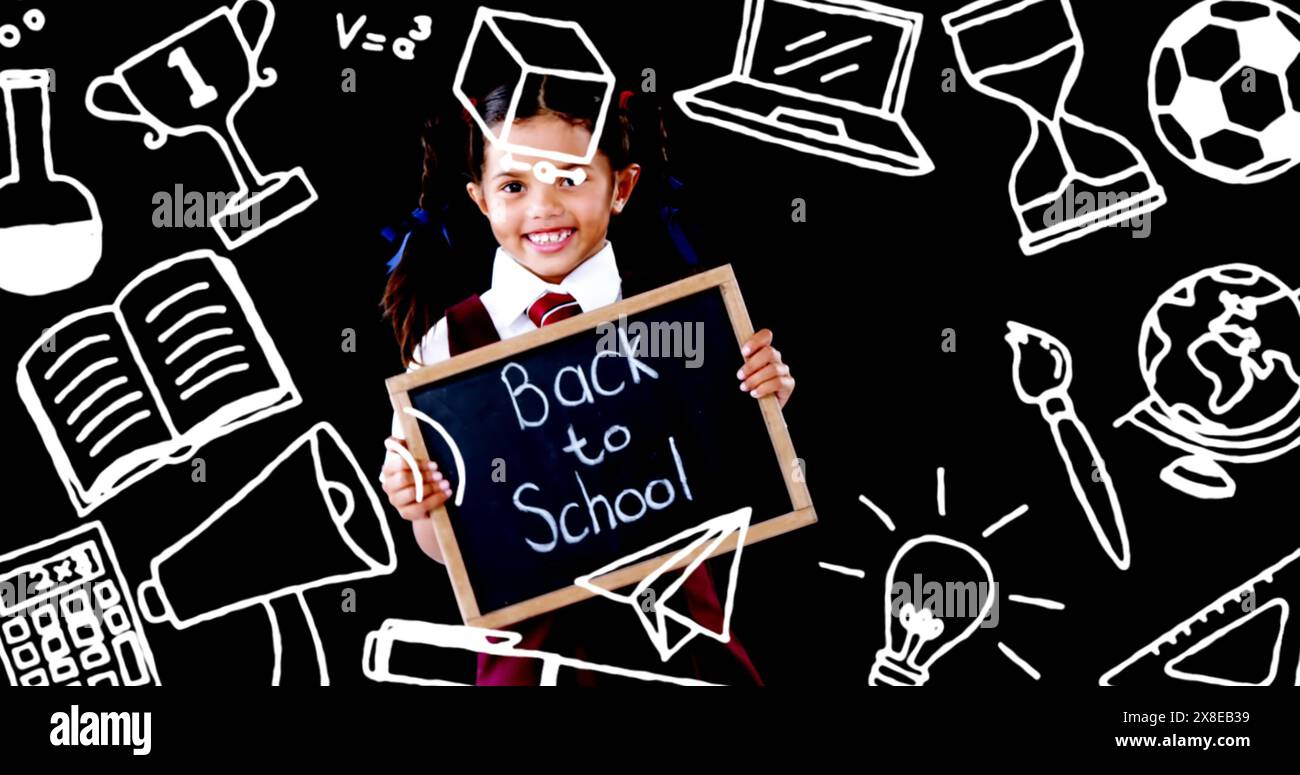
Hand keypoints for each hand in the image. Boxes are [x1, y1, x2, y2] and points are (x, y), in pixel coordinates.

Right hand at [381, 437, 451, 562]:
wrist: (426, 499)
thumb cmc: (420, 474)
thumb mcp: (414, 458)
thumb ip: (402, 446)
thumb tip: (389, 441)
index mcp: (388, 470)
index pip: (397, 464)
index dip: (416, 463)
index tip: (433, 464)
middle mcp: (388, 486)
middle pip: (403, 479)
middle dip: (424, 476)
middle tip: (440, 474)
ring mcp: (395, 501)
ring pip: (411, 494)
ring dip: (431, 488)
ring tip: (446, 483)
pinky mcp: (405, 513)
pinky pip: (419, 508)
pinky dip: (435, 500)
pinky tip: (446, 493)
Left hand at [738, 328, 794, 408]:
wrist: (757, 409)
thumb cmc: (748, 388)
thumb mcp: (743, 373)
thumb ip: (743, 362)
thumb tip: (734, 354)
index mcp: (764, 352)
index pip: (766, 336)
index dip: (756, 341)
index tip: (744, 352)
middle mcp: (776, 359)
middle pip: (769, 352)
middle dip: (752, 364)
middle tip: (740, 376)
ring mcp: (784, 371)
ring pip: (773, 369)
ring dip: (756, 378)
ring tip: (744, 387)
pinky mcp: (788, 385)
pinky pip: (778, 382)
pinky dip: (764, 388)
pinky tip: (755, 393)